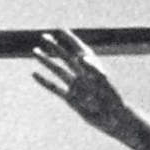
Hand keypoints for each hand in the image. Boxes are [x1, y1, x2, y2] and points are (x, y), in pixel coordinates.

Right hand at [32, 30, 149, 149]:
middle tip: (43, 36)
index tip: (59, 29)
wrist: (114, 119)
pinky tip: (34, 74)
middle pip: (66, 57)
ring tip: (35, 51)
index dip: (70, 39)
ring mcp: (76, 87)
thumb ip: (93, 69)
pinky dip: (44, 81)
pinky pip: (55, 88)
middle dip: (55, 46)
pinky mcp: (71, 99)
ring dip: (46, 61)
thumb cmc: (114, 100)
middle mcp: (82, 75)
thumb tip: (81, 56)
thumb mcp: (104, 83)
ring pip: (58, 70)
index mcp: (92, 69)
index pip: (79, 50)